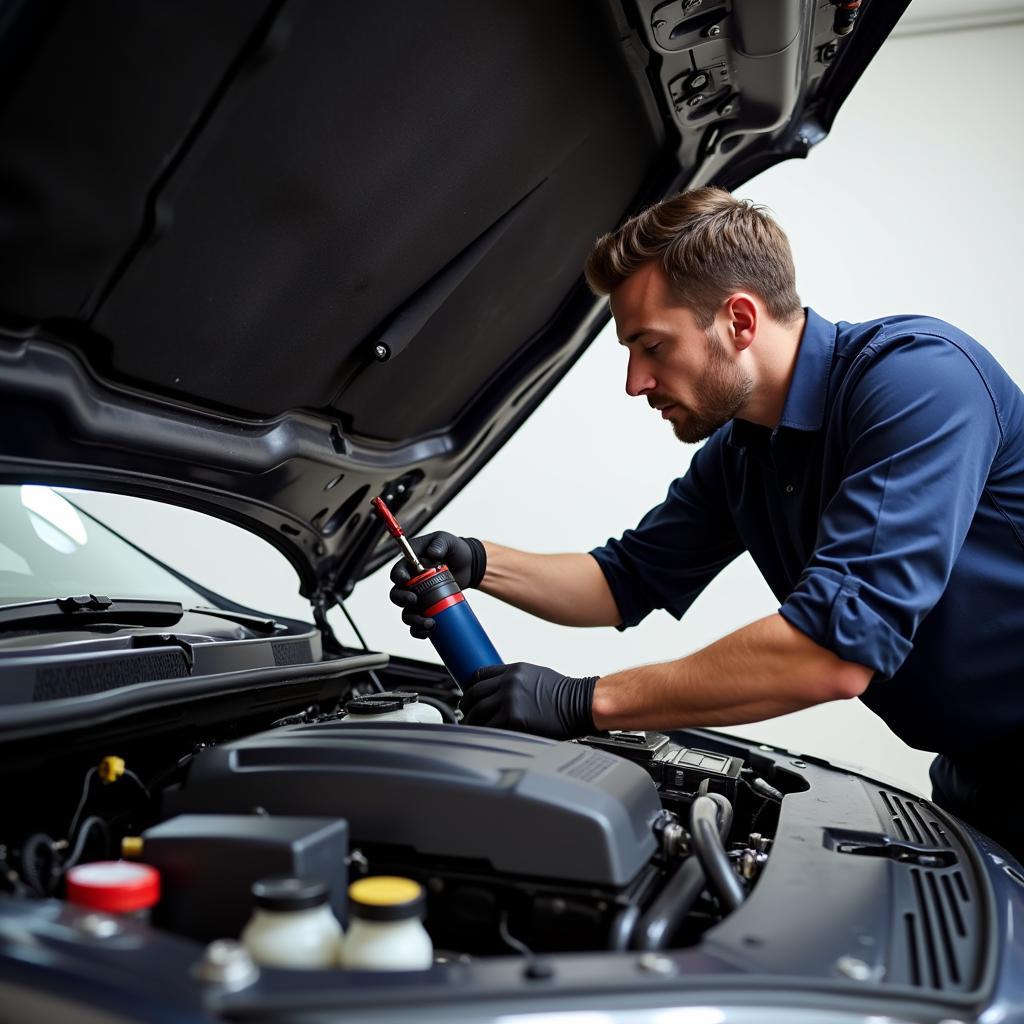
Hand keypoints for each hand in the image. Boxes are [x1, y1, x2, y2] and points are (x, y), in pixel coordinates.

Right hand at [388, 532, 485, 637]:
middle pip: (396, 595)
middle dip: (402, 601)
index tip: (407, 580)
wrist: (470, 565)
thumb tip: (433, 553)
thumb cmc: (455, 549)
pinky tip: (428, 632)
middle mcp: (411, 583)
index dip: (398, 577)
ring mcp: (419, 598)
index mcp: (410, 565)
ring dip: (413, 621)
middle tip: (415, 601)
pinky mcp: (429, 608)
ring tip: (429, 623)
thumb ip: (439, 543)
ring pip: (406, 613)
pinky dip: (420, 631)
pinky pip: (418, 623)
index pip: (397, 572)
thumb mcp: (447, 541)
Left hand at [461, 662, 597, 739]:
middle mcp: (509, 683)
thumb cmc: (564, 693)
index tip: (468, 694)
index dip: (470, 686)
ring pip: (477, 711)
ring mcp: (509, 700)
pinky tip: (484, 735)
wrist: (580, 703)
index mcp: (514, 670)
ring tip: (473, 726)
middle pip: (474, 693)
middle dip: (467, 704)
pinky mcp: (512, 719)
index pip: (479, 674)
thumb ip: (515, 680)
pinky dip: (483, 732)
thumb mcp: (536, 675)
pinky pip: (488, 727)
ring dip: (472, 720)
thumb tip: (499, 690)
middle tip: (465, 712)